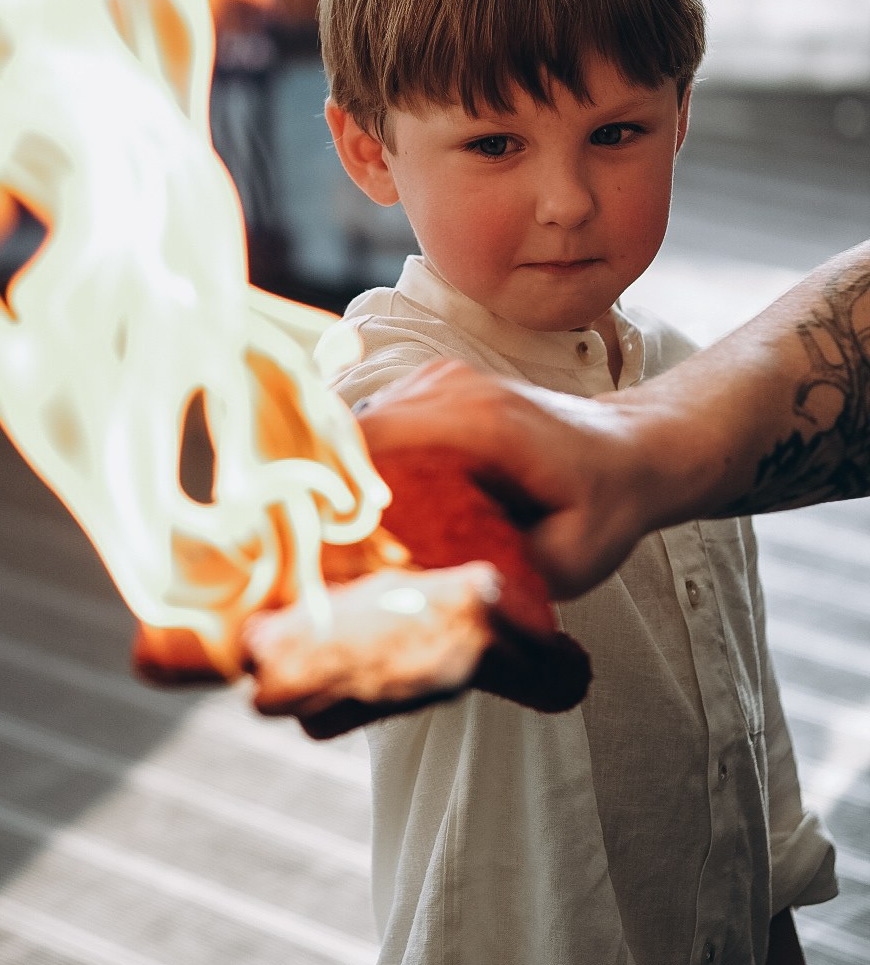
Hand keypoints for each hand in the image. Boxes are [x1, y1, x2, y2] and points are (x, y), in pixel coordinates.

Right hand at [354, 358, 659, 597]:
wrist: (629, 449)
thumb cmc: (603, 505)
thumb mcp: (575, 558)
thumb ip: (511, 572)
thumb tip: (442, 587)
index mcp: (483, 423)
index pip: (372, 440)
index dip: (339, 493)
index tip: (335, 546)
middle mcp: (454, 387)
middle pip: (353, 433)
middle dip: (339, 491)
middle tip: (347, 553)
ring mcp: (441, 378)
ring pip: (359, 426)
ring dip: (354, 477)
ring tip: (370, 532)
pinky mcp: (434, 384)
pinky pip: (378, 422)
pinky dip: (373, 462)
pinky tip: (391, 503)